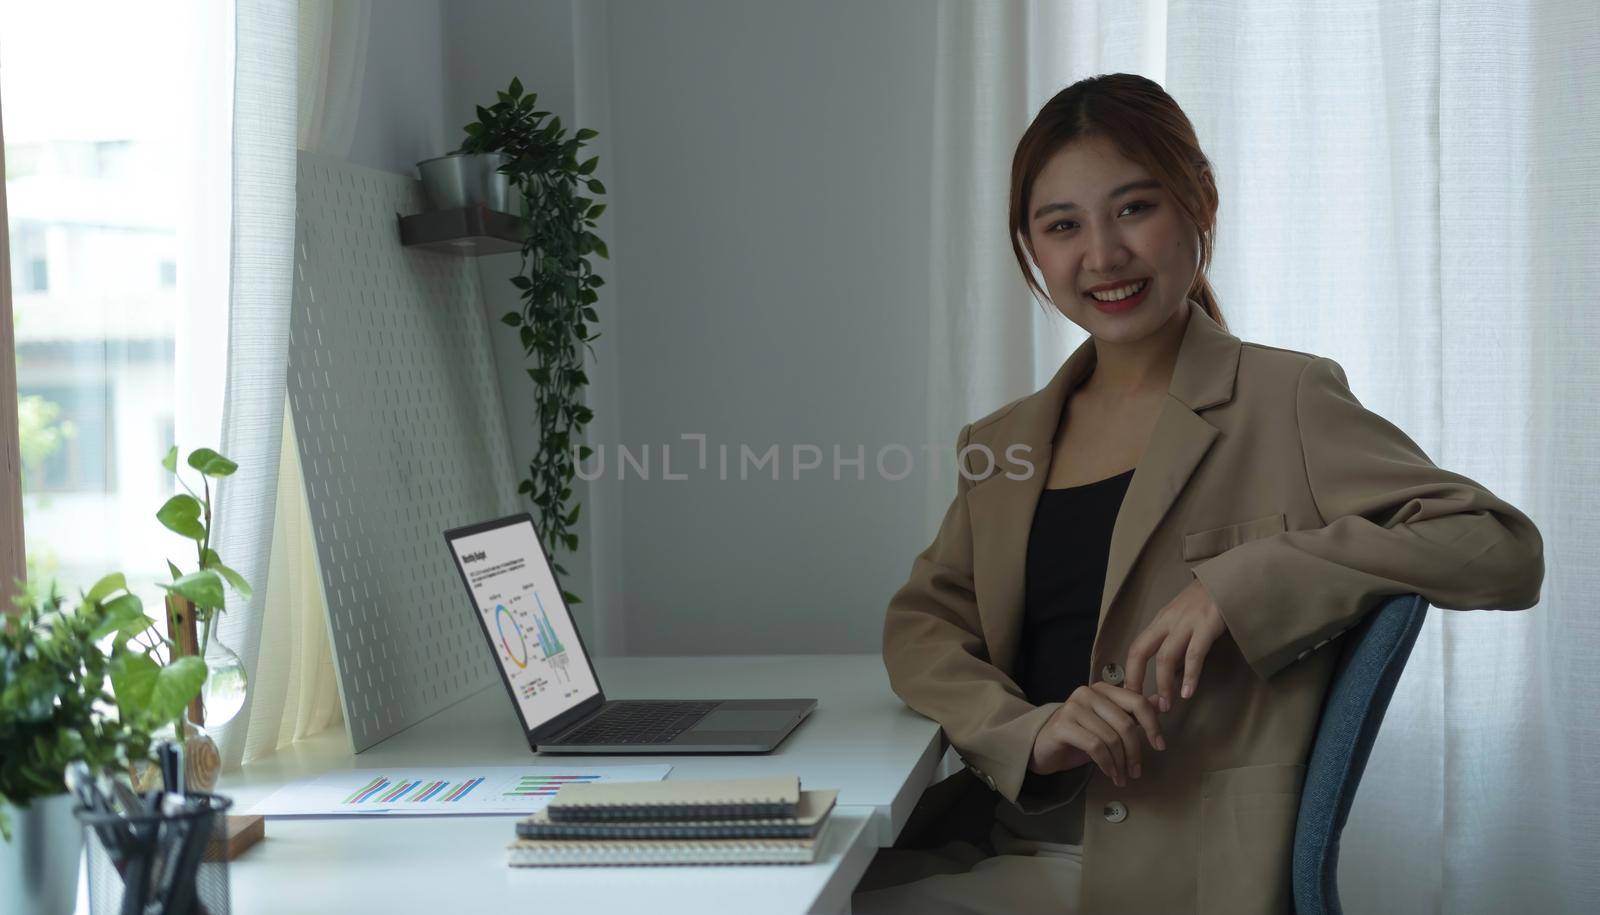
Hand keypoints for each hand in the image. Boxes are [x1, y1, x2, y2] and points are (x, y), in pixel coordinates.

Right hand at [1029, 682, 1165, 787]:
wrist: (1043, 747)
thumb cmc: (1079, 736)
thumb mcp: (1109, 724)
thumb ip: (1133, 713)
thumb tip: (1161, 703)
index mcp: (1103, 689)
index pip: (1137, 701)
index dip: (1153, 724)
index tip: (1160, 746)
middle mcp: (1088, 692)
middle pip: (1125, 723)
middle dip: (1135, 752)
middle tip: (1136, 772)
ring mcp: (1073, 707)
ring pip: (1111, 738)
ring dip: (1120, 763)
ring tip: (1121, 777)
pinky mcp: (1063, 725)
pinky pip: (1095, 747)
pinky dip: (1107, 764)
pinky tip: (1110, 774)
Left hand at [1123, 577, 1226, 712]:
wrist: (1231, 578)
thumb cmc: (1207, 602)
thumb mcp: (1184, 620)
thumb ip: (1177, 646)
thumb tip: (1169, 676)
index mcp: (1160, 621)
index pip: (1136, 648)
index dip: (1130, 672)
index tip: (1131, 694)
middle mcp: (1168, 621)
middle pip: (1141, 651)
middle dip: (1136, 679)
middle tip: (1139, 705)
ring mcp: (1186, 622)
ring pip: (1165, 656)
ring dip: (1163, 684)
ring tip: (1166, 705)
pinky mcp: (1207, 625)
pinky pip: (1194, 654)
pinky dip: (1190, 675)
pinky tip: (1188, 692)